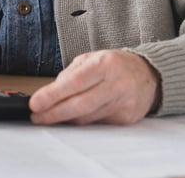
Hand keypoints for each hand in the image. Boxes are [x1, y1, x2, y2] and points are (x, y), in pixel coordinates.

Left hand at [28, 49, 159, 124]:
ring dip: (65, 119)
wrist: (149, 74)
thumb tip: (49, 94)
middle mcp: (116, 84)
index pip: (75, 82)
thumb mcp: (91, 59)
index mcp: (104, 64)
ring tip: (48, 117)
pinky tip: (71, 118)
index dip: (53, 94)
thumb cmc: (114, 65)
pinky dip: (81, 121)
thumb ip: (70, 74)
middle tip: (37, 117)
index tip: (35, 103)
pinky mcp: (126, 119)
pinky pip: (97, 123)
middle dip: (54, 113)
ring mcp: (123, 103)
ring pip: (87, 117)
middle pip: (81, 104)